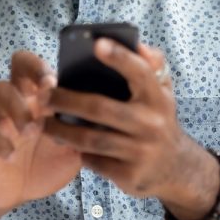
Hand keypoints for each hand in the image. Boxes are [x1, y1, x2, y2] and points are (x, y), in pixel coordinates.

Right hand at [0, 50, 81, 213]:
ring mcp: (0, 116)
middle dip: (30, 71)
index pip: (40, 64)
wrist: (17, 192)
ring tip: (30, 129)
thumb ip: (86, 130)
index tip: (54, 81)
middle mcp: (21, 98)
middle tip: (43, 90)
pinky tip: (10, 154)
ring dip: (16, 106)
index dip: (43, 66)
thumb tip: (110, 116)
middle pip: (17, 64)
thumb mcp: (73, 147)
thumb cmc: (48, 161)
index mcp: (43, 96)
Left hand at [43, 38, 218, 217]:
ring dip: (61, 130)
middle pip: (100, 108)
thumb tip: (139, 45)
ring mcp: (140, 152)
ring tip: (43, 121)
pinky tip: (63, 142)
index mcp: (157, 97)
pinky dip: (76, 151)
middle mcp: (151, 124)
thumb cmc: (158, 117)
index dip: (120, 57)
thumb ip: (152, 64)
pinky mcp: (129, 175)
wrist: (176, 168)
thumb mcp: (163, 90)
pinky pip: (93, 161)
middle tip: (43, 95)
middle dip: (66, 100)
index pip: (140, 72)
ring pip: (90, 139)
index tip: (96, 43)